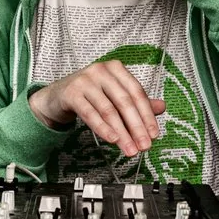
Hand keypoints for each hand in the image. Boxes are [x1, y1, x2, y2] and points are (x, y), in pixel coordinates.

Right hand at [28, 60, 165, 156]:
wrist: (57, 96)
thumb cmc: (89, 95)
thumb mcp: (114, 96)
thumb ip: (136, 101)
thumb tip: (161, 107)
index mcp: (116, 69)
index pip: (137, 93)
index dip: (147, 115)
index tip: (154, 134)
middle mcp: (101, 71)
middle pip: (125, 102)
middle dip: (137, 127)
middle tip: (144, 146)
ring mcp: (85, 80)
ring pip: (109, 110)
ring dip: (122, 133)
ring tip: (129, 149)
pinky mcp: (71, 93)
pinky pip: (90, 113)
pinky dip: (103, 128)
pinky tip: (112, 139)